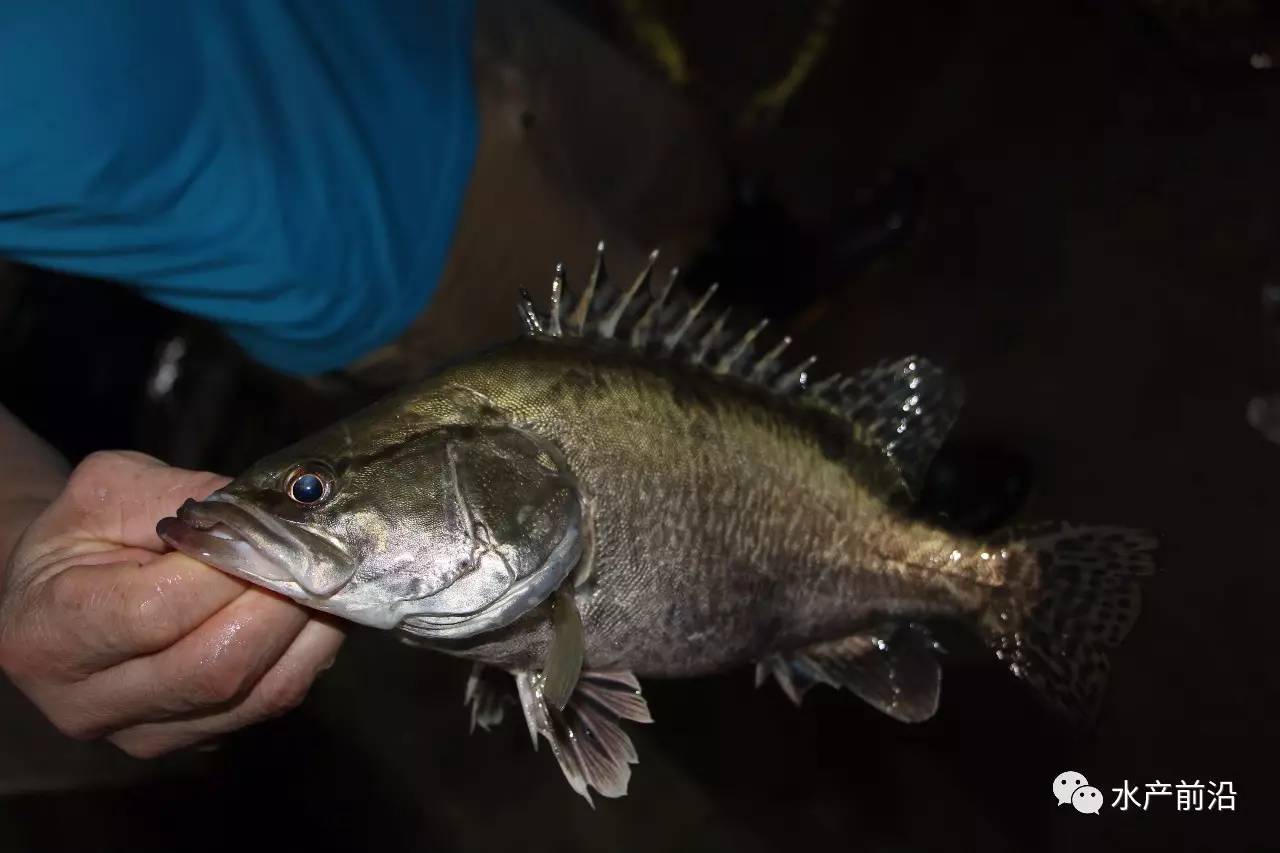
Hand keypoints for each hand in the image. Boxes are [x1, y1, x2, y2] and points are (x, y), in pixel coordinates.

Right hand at [0, 451, 344, 756]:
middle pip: (215, 668)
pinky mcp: (195, 741)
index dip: (226, 570)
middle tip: (312, 552)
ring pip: (257, 695)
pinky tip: (314, 608)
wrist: (61, 595)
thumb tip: (269, 512)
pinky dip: (310, 651)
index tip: (266, 530)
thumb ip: (184, 496)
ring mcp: (145, 735)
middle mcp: (88, 705)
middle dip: (279, 602)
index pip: (156, 613)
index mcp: (48, 634)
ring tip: (324, 576)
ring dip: (308, 629)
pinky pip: (273, 702)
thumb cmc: (84, 534)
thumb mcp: (111, 489)